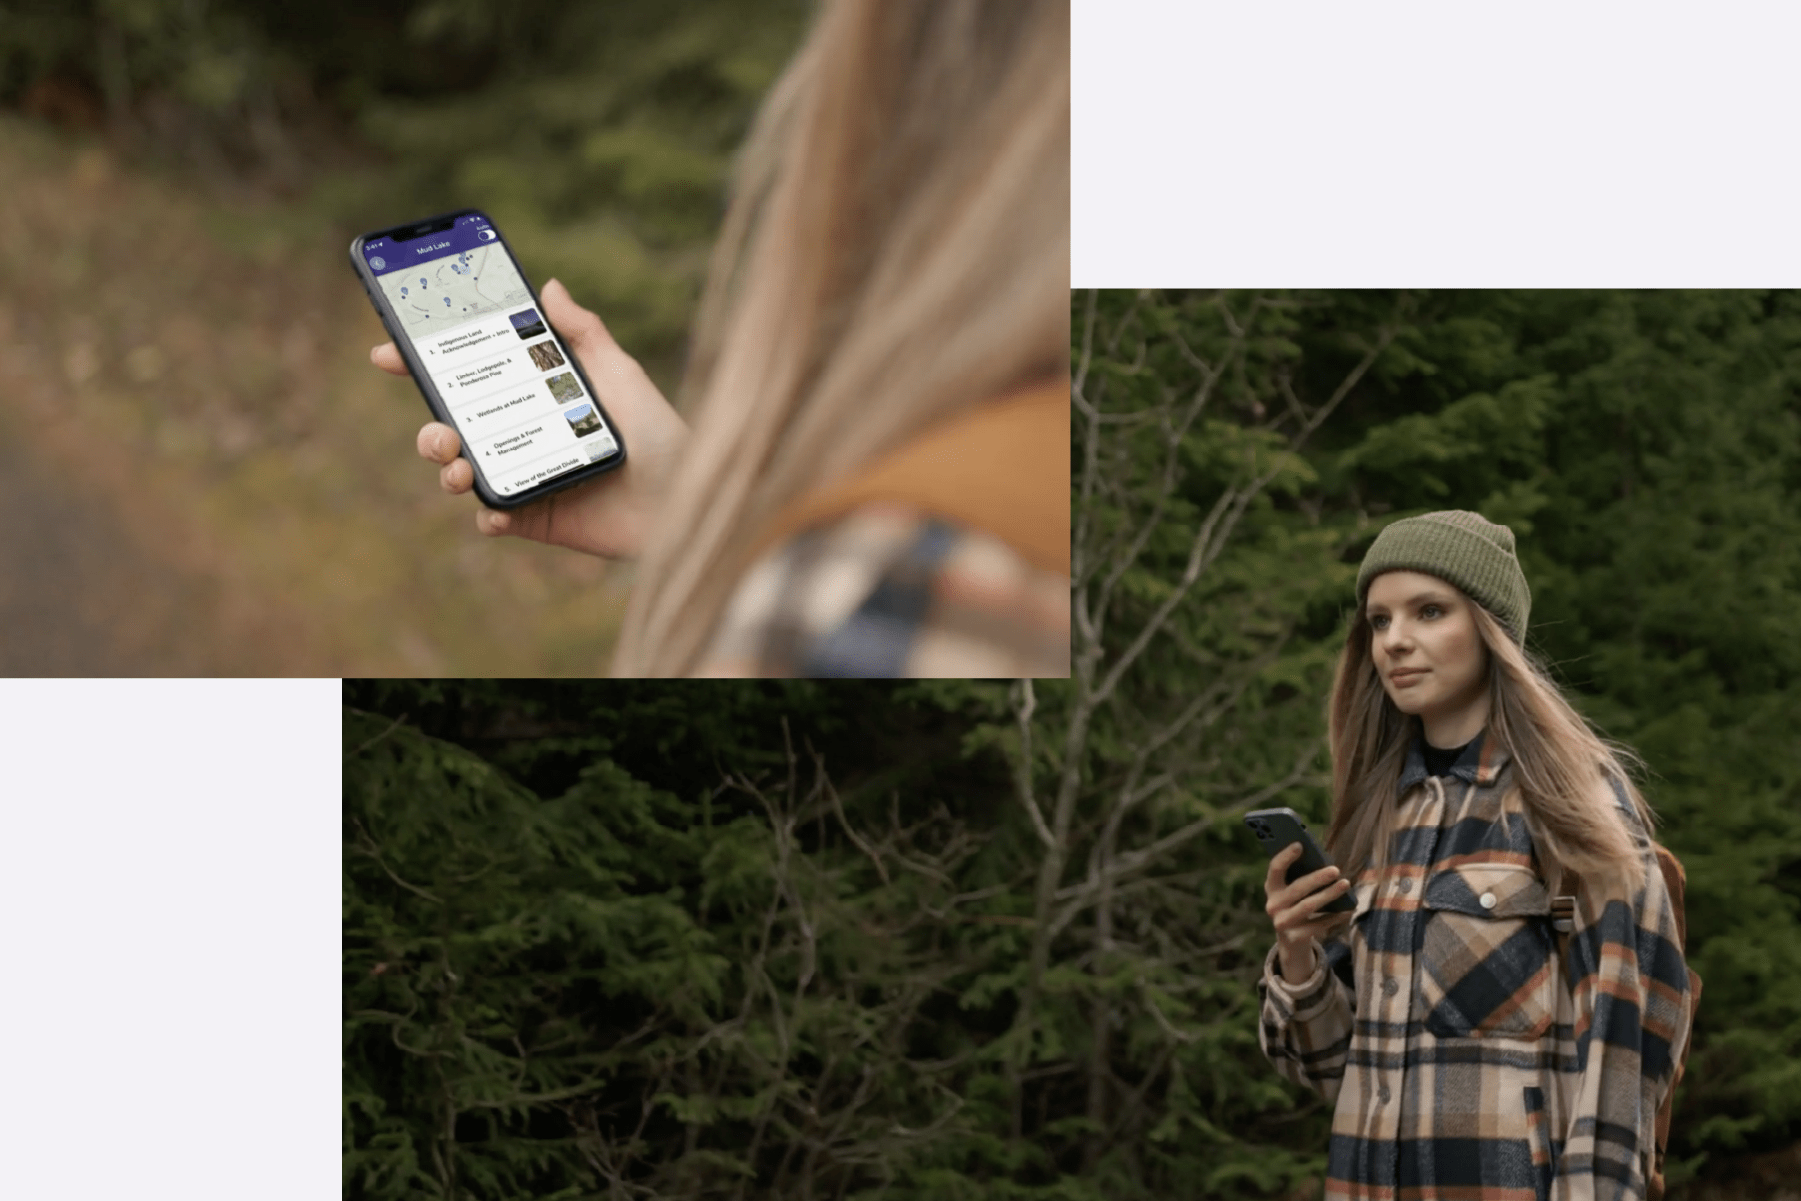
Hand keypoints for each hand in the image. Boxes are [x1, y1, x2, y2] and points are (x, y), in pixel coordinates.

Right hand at [370, 278, 688, 558]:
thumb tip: (549, 285)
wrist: (688, 496)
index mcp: (531, 397)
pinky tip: (495, 510)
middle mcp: (520, 437)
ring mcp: (524, 477)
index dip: (422, 365)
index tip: (387, 352)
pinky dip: (488, 513)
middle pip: (450, 429)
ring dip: (446, 469)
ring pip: (460, 473)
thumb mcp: (620, 373)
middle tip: (439, 430)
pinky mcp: (537, 518)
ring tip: (459, 467)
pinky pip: (496, 516)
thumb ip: (582, 333)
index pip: (466, 378)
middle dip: (428, 430)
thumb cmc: (660, 433)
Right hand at [1263, 842, 1353, 984]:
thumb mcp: (1293, 891)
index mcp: (1271, 887)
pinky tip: (1348, 909)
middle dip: (1317, 878)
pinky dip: (1334, 916)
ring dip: (1329, 894)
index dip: (1286, 856)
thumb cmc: (1297, 905)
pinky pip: (1318, 924)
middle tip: (1336, 869)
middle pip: (1297, 888)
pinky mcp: (1295, 937)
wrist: (1291, 940)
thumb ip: (1302, 876)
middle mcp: (1273, 905)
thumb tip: (1324, 861)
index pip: (1275, 868)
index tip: (1300, 844)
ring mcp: (1282, 922)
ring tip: (1346, 884)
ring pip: (1309, 906)